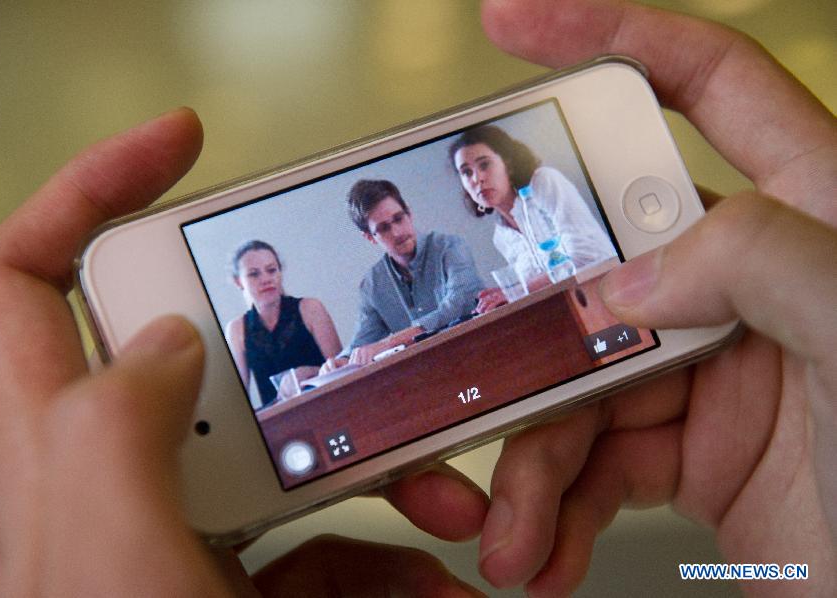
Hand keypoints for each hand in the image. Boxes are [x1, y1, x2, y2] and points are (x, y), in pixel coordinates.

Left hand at [0, 108, 485, 595]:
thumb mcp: (107, 570)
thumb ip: (109, 432)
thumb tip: (161, 337)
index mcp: (62, 460)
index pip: (25, 284)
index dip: (87, 192)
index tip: (180, 143)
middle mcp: (118, 488)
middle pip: (200, 360)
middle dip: (307, 361)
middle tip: (375, 361)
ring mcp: (188, 541)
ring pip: (294, 462)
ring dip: (388, 480)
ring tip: (464, 514)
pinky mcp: (246, 591)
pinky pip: (330, 551)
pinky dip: (396, 565)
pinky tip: (446, 587)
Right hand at [395, 1, 835, 594]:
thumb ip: (764, 261)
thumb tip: (635, 272)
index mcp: (815, 220)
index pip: (711, 86)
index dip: (611, 36)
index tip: (518, 21)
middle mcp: (756, 284)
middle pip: (604, 261)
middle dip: (529, 325)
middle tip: (477, 361)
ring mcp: (716, 370)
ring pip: (581, 380)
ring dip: (533, 459)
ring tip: (512, 527)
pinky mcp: (692, 452)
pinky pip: (595, 457)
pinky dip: (556, 504)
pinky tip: (541, 546)